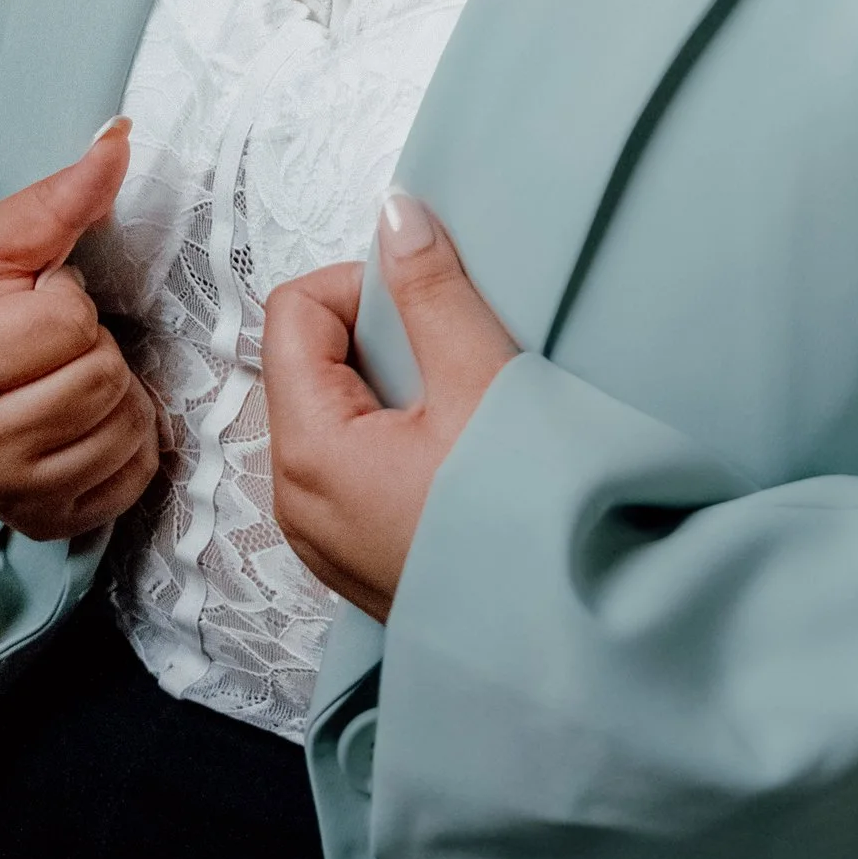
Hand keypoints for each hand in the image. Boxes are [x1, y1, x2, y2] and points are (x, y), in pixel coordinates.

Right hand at [0, 121, 159, 545]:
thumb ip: (62, 193)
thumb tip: (122, 134)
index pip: (71, 324)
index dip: (68, 301)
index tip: (36, 302)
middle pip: (103, 380)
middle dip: (95, 349)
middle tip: (55, 345)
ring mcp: (4, 490)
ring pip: (123, 433)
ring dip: (118, 397)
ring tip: (72, 378)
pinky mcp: (38, 521)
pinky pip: (128, 485)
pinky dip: (128, 449)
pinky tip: (90, 422)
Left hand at [263, 193, 517, 620]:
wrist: (564, 646)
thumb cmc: (523, 520)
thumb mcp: (483, 384)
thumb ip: (433, 291)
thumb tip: (395, 212)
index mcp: (309, 448)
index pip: (293, 312)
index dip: (359, 287)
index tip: (430, 305)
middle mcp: (293, 497)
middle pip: (305, 363)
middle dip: (375, 339)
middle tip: (453, 358)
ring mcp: (320, 537)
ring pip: (328, 414)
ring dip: (387, 390)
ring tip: (459, 411)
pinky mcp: (352, 560)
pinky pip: (347, 466)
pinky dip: (390, 438)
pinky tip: (453, 458)